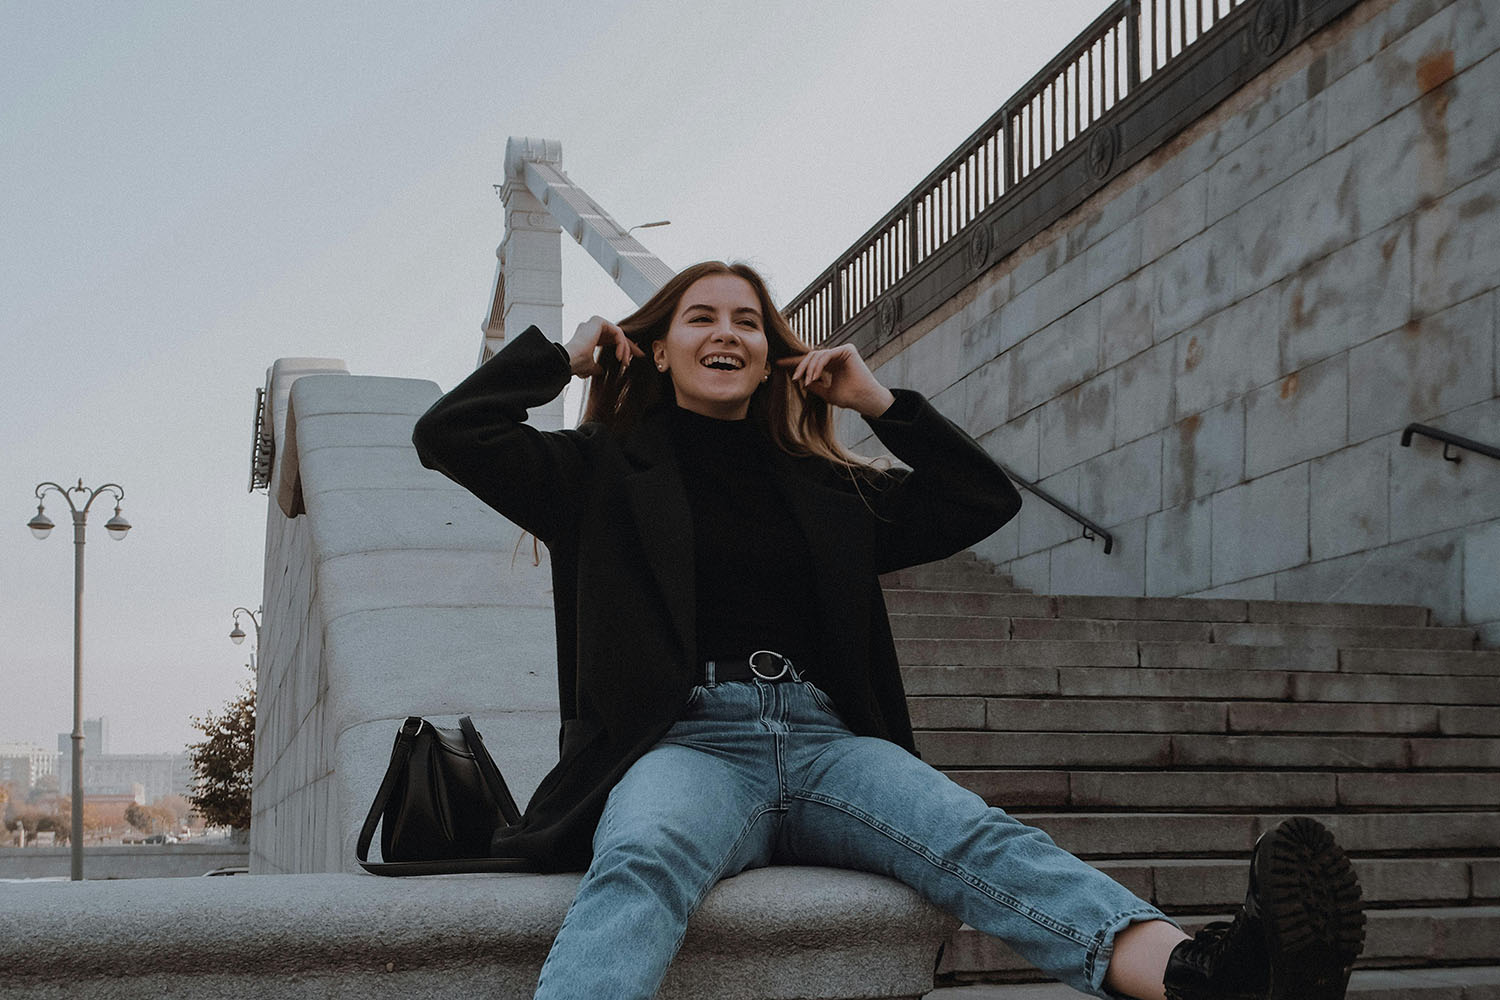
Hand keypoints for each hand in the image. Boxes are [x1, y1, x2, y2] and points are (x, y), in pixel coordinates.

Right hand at [564, 316, 643, 377]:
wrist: (570, 360)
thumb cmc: (576, 364)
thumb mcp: (589, 367)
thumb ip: (596, 367)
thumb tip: (601, 371)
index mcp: (589, 337)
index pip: (610, 340)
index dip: (622, 349)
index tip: (630, 360)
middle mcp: (591, 328)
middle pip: (617, 335)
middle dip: (629, 346)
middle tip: (640, 355)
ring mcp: (594, 323)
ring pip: (618, 334)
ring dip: (625, 349)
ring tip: (625, 363)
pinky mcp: (598, 321)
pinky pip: (617, 332)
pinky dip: (621, 344)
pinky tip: (620, 356)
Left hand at [780, 344, 894, 416]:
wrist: (864, 400)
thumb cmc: (849, 398)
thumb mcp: (826, 392)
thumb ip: (814, 385)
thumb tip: (800, 380)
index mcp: (832, 364)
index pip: (811, 361)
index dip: (794, 363)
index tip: (778, 364)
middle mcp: (837, 356)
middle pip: (811, 356)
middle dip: (800, 367)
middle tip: (794, 378)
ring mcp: (842, 351)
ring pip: (817, 355)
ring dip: (808, 369)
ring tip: (805, 382)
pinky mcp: (847, 349)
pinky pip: (825, 355)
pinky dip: (817, 366)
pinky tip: (813, 377)